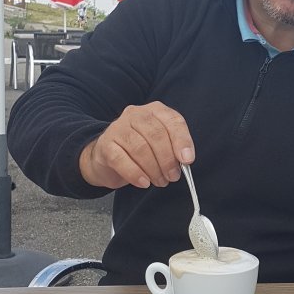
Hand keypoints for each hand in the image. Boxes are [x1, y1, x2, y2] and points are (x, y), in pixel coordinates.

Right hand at [79, 102, 194, 189]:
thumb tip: (185, 161)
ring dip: (153, 169)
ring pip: (140, 148)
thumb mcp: (160, 144)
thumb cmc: (139, 150)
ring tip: (160, 181)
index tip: (187, 160)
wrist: (107, 157)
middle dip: (167, 160)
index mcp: (155, 111)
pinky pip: (121, 160)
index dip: (182, 141)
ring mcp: (118, 128)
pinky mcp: (105, 144)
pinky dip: (135, 174)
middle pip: (156, 135)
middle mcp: (135, 114)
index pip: (173, 121)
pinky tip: (144, 183)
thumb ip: (173, 148)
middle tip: (172, 177)